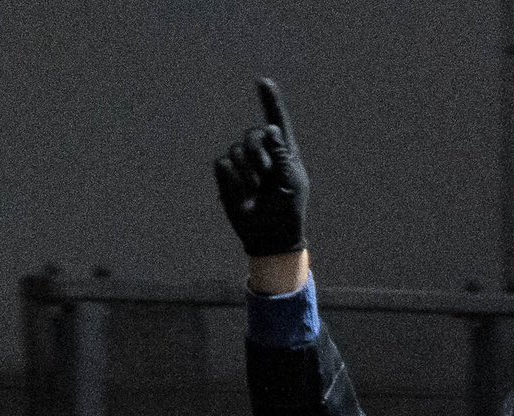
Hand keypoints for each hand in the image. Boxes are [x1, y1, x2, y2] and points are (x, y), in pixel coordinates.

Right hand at [213, 77, 309, 256]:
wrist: (269, 235)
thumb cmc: (286, 210)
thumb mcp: (291, 182)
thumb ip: (282, 155)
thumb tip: (272, 128)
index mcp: (284, 152)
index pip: (277, 122)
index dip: (270, 101)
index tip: (263, 81)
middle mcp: (262, 153)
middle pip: (253, 133)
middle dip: (258, 153)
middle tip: (266, 176)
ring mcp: (243, 164)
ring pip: (237, 150)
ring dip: (248, 172)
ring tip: (256, 191)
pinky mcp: (227, 176)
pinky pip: (223, 165)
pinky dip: (233, 180)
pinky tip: (243, 195)